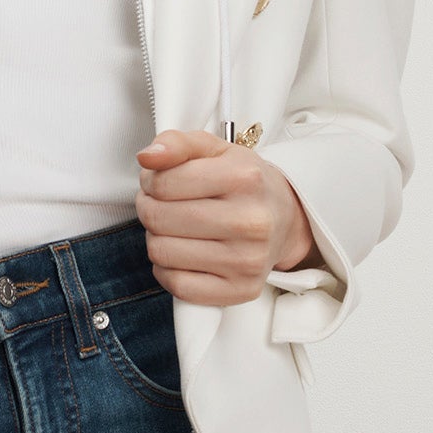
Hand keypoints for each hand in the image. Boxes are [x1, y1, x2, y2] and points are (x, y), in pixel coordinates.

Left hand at [135, 128, 314, 305]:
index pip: (163, 183)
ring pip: (162, 252)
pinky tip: (182, 254)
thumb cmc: (244, 183)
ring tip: (173, 227)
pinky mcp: (241, 290)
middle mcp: (250, 221)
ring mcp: (247, 260)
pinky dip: (168, 270)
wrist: (285, 219)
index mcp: (244, 179)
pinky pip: (178, 286)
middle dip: (149, 208)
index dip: (149, 181)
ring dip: (156, 238)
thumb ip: (177, 143)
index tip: (156, 181)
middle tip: (160, 204)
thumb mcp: (215, 150)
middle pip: (159, 218)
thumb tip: (147, 157)